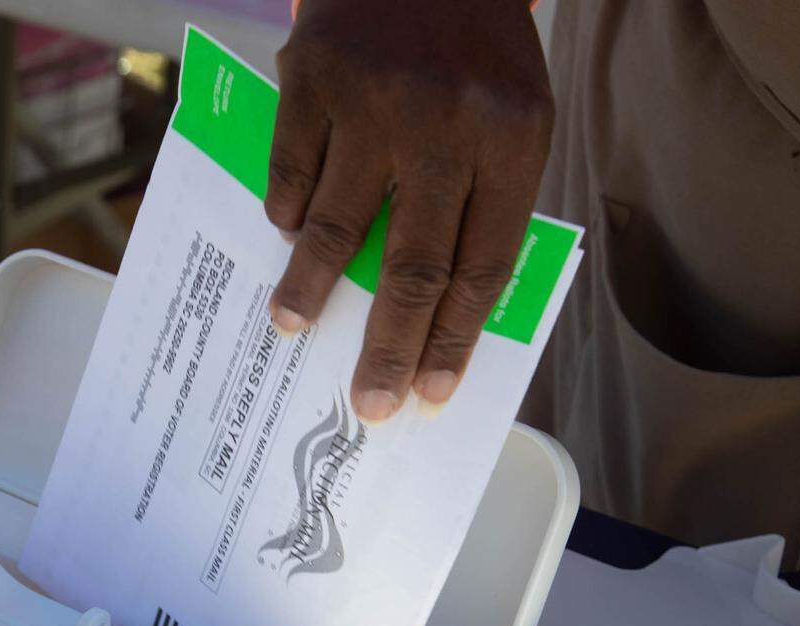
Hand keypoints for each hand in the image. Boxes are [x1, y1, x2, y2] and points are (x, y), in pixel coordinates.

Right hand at [266, 0, 552, 422]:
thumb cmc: (477, 48)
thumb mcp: (512, 115)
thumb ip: (484, 200)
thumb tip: (439, 304)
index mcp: (512, 141)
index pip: (483, 268)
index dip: (456, 338)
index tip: (433, 391)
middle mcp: (444, 126)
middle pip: (415, 268)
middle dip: (390, 348)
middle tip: (369, 404)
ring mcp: (373, 101)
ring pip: (339, 227)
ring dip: (311, 288)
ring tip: (291, 326)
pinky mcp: (312, 76)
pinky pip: (292, 169)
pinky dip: (287, 211)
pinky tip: (287, 234)